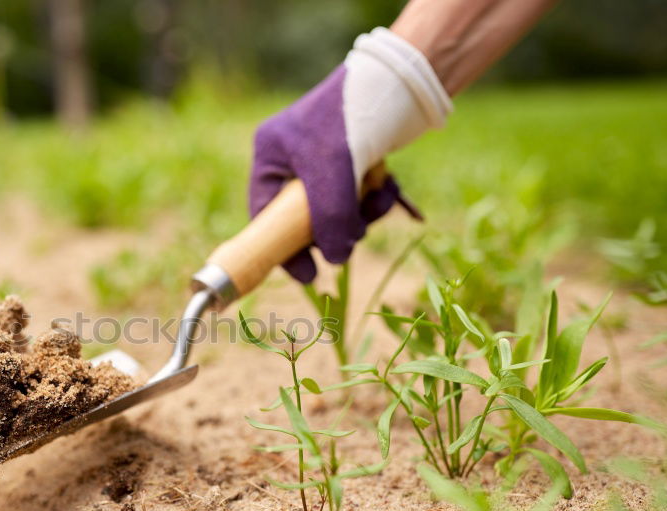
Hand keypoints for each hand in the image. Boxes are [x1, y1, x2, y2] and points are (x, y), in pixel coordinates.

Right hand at [249, 28, 450, 282]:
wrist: (401, 81)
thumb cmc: (352, 118)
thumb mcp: (332, 175)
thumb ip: (329, 222)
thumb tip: (336, 260)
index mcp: (271, 155)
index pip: (266, 215)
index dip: (284, 250)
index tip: (308, 274)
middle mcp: (293, 159)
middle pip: (305, 218)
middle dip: (334, 228)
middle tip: (354, 233)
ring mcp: (323, 161)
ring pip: (336, 211)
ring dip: (361, 215)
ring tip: (378, 199)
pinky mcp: (354, 161)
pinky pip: (357, 198)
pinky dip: (374, 200)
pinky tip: (388, 188)